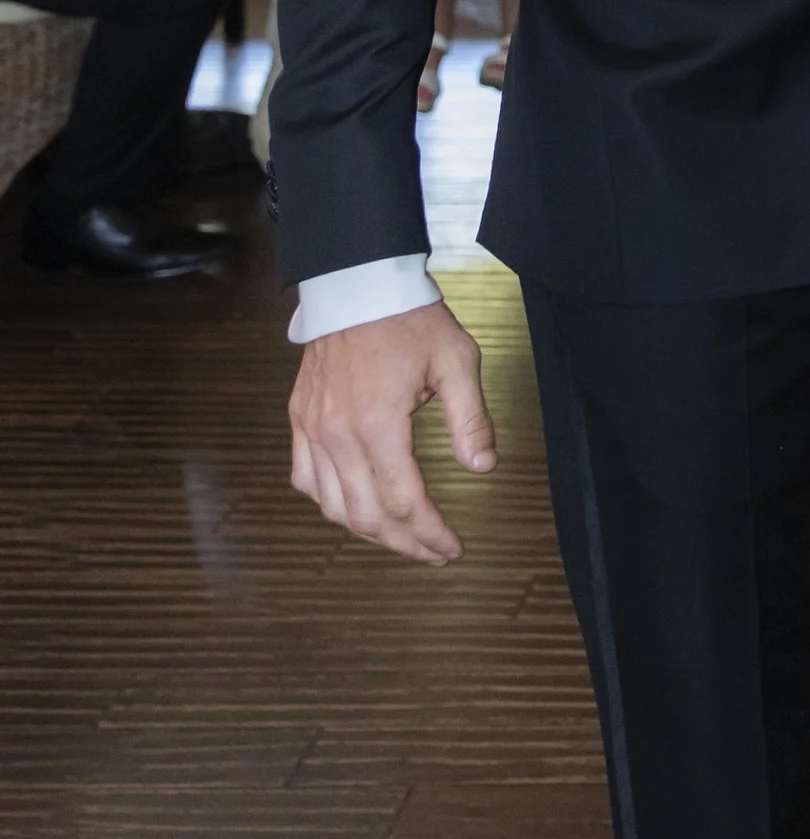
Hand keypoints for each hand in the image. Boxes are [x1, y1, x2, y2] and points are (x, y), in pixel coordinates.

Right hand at [289, 300, 497, 565]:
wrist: (357, 284)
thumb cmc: (408, 320)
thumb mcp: (457, 362)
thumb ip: (470, 419)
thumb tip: (481, 467)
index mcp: (378, 424)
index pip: (405, 502)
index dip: (430, 534)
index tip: (451, 548)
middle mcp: (338, 434)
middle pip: (367, 516)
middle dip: (404, 544)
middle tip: (433, 553)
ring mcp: (312, 428)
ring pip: (332, 506)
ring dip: (367, 531)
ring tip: (401, 538)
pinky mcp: (299, 419)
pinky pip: (304, 479)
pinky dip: (328, 503)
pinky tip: (353, 507)